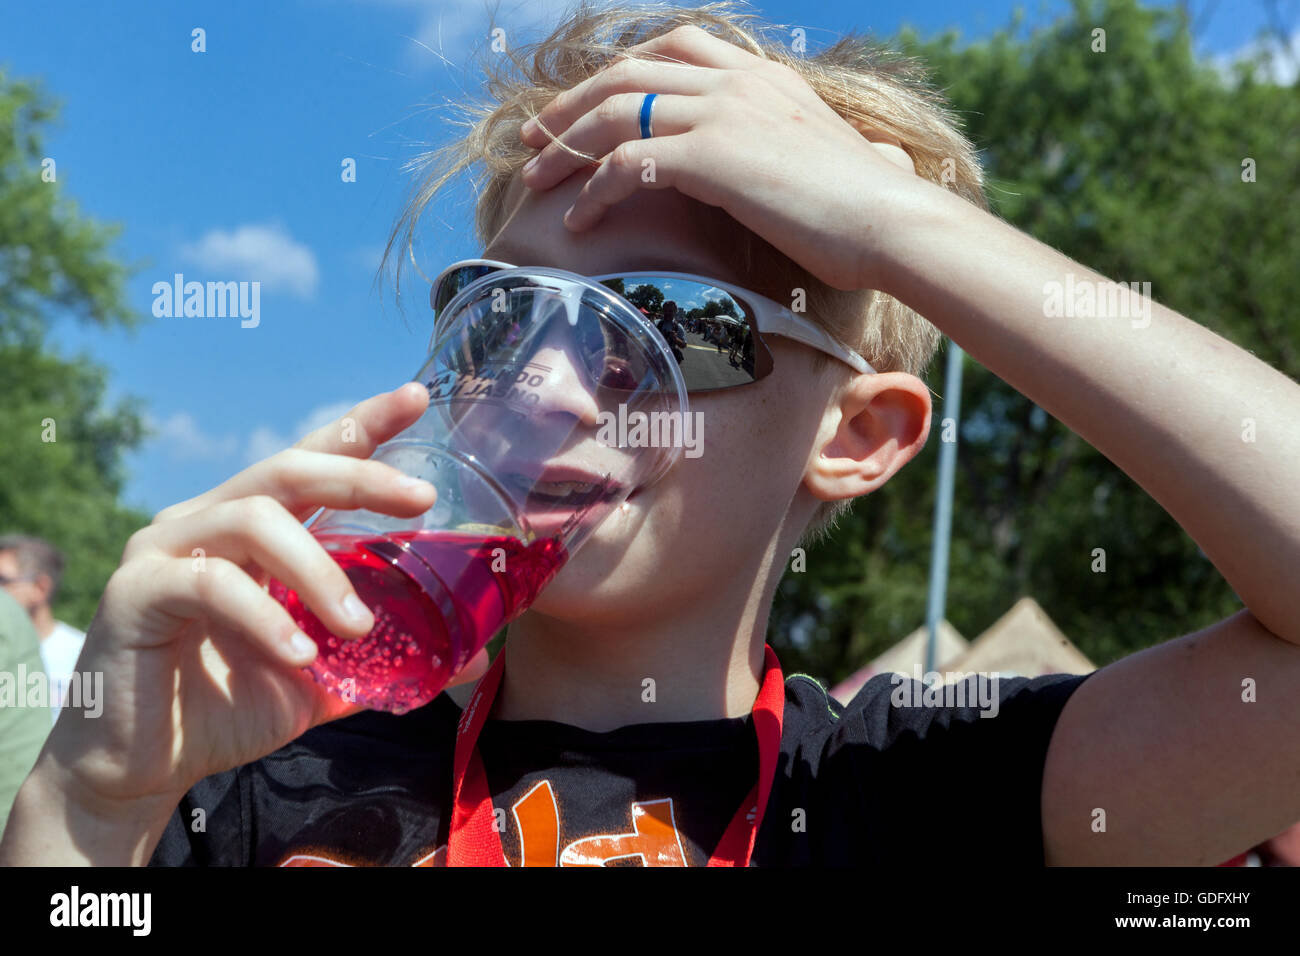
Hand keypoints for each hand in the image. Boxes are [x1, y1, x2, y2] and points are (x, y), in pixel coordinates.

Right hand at [35, 383, 488, 812]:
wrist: (145, 767)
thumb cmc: (230, 708)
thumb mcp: (325, 678)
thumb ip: (387, 657)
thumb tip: (475, 655)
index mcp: (257, 528)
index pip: (313, 460)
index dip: (364, 427)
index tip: (416, 397)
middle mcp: (209, 520)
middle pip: (289, 468)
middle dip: (360, 476)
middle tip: (421, 498)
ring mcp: (167, 547)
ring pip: (255, 519)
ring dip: (318, 570)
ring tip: (357, 627)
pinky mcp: (136, 589)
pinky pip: (210, 583)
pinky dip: (263, 616)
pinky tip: (298, 653)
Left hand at [517, 24, 922, 291]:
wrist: (891, 223)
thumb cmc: (865, 209)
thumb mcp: (820, 160)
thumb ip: (791, 149)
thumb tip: (798, 167)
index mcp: (760, 77)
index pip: (672, 50)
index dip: (618, 73)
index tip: (584, 106)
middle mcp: (736, 82)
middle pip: (626, 73)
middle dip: (570, 105)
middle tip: (532, 138)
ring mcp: (722, 112)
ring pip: (615, 112)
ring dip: (564, 147)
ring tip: (534, 180)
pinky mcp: (711, 155)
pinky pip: (627, 164)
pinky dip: (593, 192)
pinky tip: (578, 223)